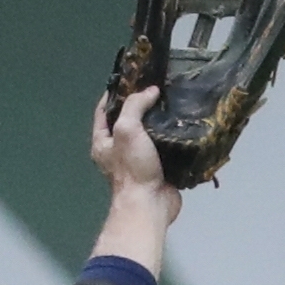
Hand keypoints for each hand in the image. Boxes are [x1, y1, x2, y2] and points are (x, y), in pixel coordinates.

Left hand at [93, 86, 176, 207]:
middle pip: (127, 122)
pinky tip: (181, 127)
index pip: (104, 111)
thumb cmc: (133, 167)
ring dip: (158, 122)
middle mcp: (118, 151)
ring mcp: (139, 162)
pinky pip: (165, 150)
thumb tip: (150, 91)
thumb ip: (135, 106)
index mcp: (103, 142)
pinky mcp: (158, 170)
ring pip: (148, 135)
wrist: (151, 204)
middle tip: (155, 90)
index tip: (130, 80)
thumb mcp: (127, 129)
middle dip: (140, 107)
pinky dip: (172, 139)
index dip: (114, 94)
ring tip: (171, 105)